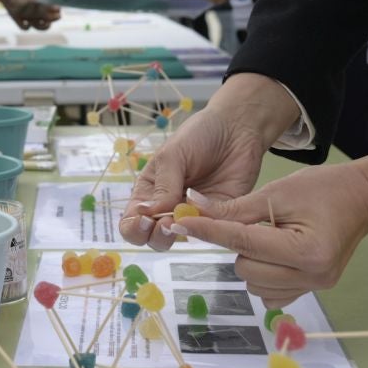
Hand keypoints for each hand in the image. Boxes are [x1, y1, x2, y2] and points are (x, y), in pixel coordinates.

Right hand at [118, 73, 299, 250]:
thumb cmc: (198, 136)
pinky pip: (212, 232)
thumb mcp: (173, 155)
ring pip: (181, 240)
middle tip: (166, 222)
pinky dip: (208, 228)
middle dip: (155, 235)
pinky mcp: (220, 217)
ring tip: (186, 217)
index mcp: (149, 193)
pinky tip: (209, 212)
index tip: (144, 219)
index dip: (133, 227)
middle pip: (152, 238)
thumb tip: (146, 214)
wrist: (236, 128)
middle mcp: (168, 208)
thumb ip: (162, 186)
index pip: (131, 221)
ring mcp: (194, 215)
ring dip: (180, 234)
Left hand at [165, 154, 367, 308]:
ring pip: (256, 286)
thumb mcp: (277, 191)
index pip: (243, 243)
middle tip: (250, 221)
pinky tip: (272, 254)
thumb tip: (194, 209)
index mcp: (306, 250)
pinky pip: (273, 295)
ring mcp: (315, 287)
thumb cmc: (323, 187)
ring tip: (266, 235)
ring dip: (250, 262)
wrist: (363, 196)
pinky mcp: (314, 290)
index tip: (181, 223)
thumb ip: (235, 208)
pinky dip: (264, 276)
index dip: (209, 231)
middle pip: (246, 269)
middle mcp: (312, 276)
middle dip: (237, 245)